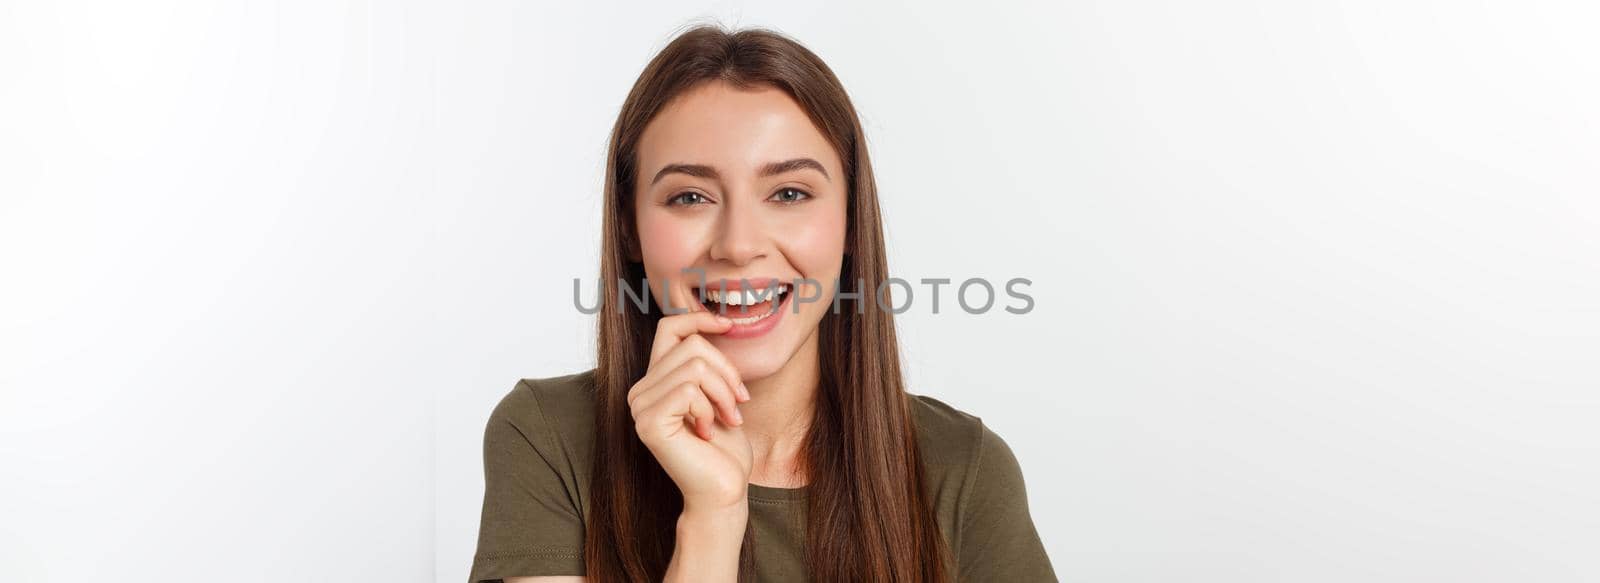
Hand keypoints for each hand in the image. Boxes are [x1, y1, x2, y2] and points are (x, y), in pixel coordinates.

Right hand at [628, 310, 754, 511]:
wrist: (723, 489)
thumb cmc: (724, 446)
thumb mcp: (719, 393)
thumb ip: (707, 362)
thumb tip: (718, 319)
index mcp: (655, 380)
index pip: (669, 327)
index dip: (699, 318)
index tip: (729, 325)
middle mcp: (640, 390)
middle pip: (691, 345)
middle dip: (726, 372)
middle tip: (739, 404)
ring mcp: (639, 406)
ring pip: (694, 367)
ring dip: (723, 394)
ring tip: (728, 419)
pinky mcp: (648, 422)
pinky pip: (689, 391)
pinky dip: (709, 410)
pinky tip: (708, 432)